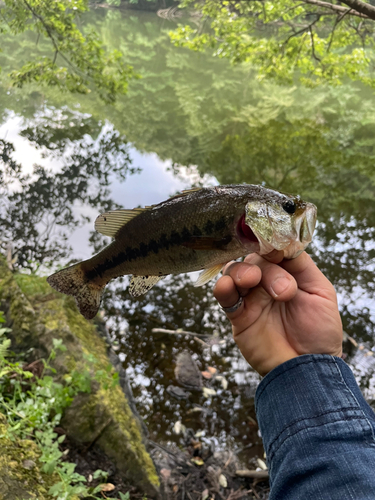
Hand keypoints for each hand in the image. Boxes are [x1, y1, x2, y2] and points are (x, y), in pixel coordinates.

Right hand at [214, 251, 342, 375]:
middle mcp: (268, 282)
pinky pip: (225, 297)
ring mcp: (251, 298)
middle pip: (256, 259)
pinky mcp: (238, 316)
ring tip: (251, 281)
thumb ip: (302, 266)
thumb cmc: (320, 333)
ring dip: (241, 271)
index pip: (274, 249)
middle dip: (266, 269)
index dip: (271, 244)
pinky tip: (227, 286)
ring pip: (236, 272)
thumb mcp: (321, 292)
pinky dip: (223, 288)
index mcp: (288, 274)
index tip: (274, 246)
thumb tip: (282, 243)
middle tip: (282, 291)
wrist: (308, 370)